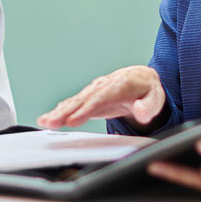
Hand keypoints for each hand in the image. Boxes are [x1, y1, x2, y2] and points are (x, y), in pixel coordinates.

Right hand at [37, 66, 163, 129]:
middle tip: (50, 123)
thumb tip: (141, 113)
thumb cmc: (147, 89)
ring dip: (58, 112)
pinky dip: (60, 111)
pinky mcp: (89, 97)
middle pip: (81, 100)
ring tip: (44, 122)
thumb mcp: (156, 97)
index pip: (99, 99)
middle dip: (65, 112)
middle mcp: (103, 86)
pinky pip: (73, 104)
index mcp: (119, 85)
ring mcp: (94, 90)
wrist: (141, 78)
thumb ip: (149, 106)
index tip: (72, 121)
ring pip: (74, 101)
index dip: (85, 110)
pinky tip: (48, 119)